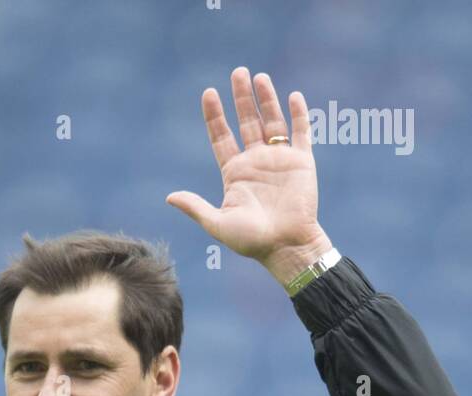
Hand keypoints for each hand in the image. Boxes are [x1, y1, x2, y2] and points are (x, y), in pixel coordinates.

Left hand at [166, 68, 330, 284]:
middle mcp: (255, 162)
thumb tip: (170, 197)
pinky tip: (291, 96)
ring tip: (258, 76)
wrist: (286, 247)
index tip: (208, 93)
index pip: (222, 137)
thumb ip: (196, 207)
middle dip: (241, 98)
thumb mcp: (218, 224)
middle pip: (246, 122)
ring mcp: (279, 160)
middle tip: (237, 72)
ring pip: (271, 121)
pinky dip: (297, 114)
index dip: (215, 116)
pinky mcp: (301, 162)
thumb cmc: (252, 241)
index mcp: (235, 173)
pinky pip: (300, 132)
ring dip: (265, 99)